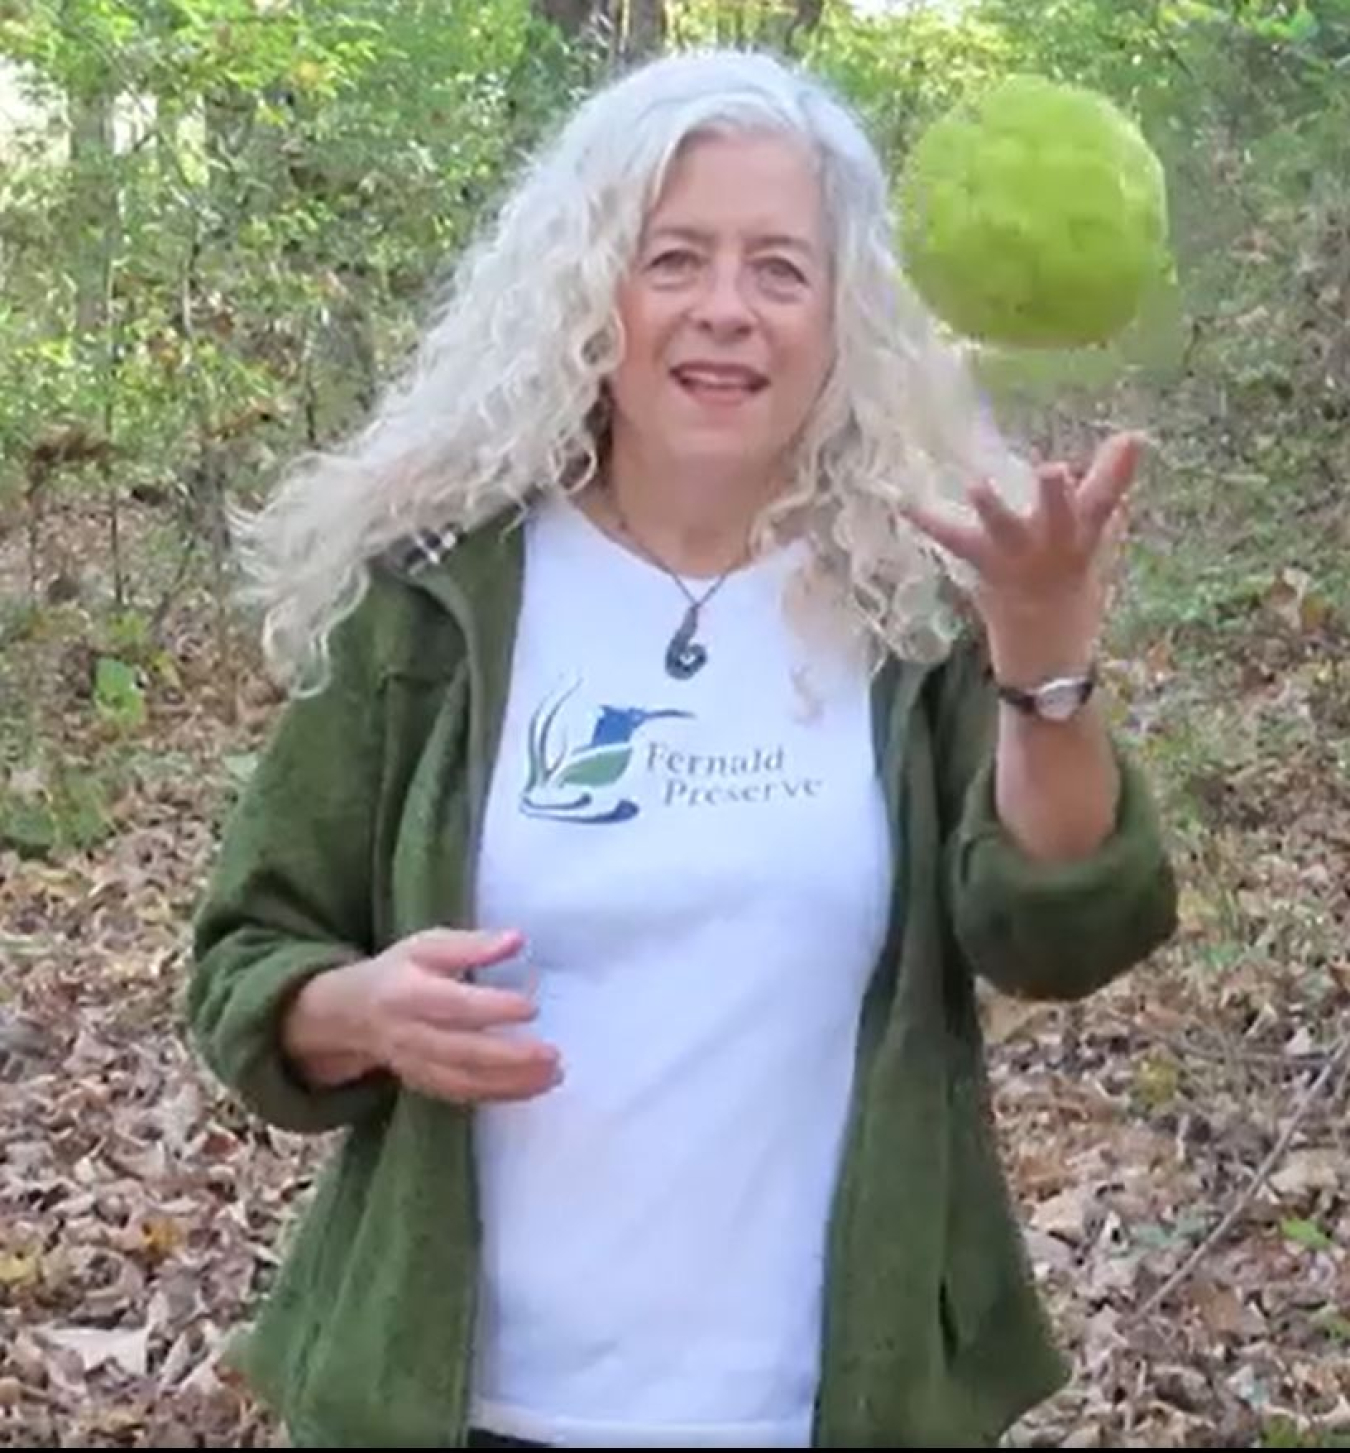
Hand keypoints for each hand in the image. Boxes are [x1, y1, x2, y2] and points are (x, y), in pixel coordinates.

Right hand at [289, 927, 561, 1103]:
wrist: (350, 1014)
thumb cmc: (399, 971)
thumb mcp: (427, 945)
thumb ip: (472, 945)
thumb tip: (517, 939)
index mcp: (409, 994)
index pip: (454, 1005)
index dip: (492, 1009)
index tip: (532, 1007)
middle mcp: (410, 1035)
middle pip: (462, 1051)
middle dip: (509, 1057)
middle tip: (552, 1055)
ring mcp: (415, 1065)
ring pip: (464, 1081)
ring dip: (510, 1083)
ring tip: (552, 1075)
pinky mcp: (424, 1084)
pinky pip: (462, 1095)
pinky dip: (497, 1095)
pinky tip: (531, 1087)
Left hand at [903, 430, 1143, 679]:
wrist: (1045, 652)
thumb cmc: (1070, 581)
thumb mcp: (1095, 535)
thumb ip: (1108, 484)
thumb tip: (1133, 437)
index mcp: (1083, 536)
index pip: (1106, 500)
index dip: (1118, 472)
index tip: (1131, 439)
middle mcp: (1052, 546)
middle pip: (1060, 516)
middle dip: (1056, 496)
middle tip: (1053, 470)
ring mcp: (1016, 559)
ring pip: (1005, 530)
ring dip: (994, 510)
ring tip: (978, 486)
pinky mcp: (984, 568)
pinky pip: (954, 539)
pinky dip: (927, 519)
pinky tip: (904, 500)